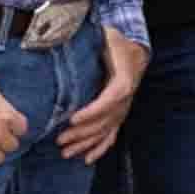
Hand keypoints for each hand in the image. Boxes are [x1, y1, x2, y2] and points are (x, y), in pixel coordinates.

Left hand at [58, 33, 149, 162]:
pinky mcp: (119, 114)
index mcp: (125, 76)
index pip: (113, 97)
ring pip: (108, 130)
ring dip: (87, 143)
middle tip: (60, 139)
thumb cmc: (115, 41)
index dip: (94, 111)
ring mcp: (124, 107)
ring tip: (66, 151)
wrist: (134, 49)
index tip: (74, 119)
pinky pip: (112, 134)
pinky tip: (87, 158)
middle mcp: (127, 95)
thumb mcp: (106, 34)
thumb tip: (61, 36)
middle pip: (108, 119)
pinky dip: (101, 147)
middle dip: (84, 132)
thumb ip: (90, 38)